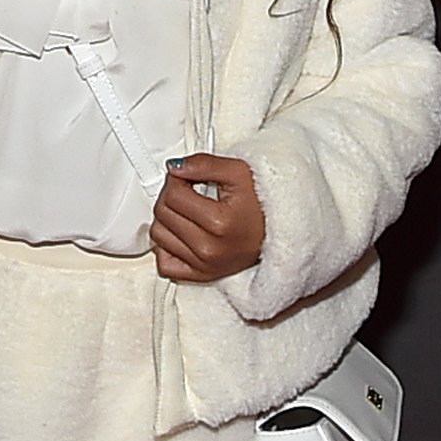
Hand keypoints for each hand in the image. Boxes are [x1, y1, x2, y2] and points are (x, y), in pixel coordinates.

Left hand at [150, 152, 264, 286]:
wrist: (281, 232)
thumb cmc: (262, 204)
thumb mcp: (239, 172)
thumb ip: (204, 164)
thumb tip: (174, 167)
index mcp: (219, 222)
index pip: (172, 195)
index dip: (176, 179)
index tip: (187, 178)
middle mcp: (209, 249)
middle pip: (162, 214)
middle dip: (171, 196)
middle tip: (189, 192)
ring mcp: (203, 265)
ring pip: (158, 236)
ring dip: (167, 219)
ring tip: (188, 212)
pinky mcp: (200, 276)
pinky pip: (164, 264)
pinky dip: (167, 248)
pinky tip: (181, 235)